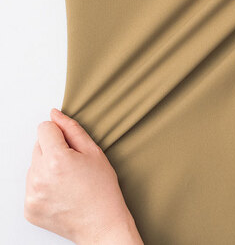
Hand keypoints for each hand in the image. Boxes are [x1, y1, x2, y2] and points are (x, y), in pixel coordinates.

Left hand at [24, 108, 142, 244]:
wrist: (101, 223)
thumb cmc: (102, 188)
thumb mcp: (93, 152)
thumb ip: (72, 129)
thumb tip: (55, 114)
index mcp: (57, 159)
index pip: (44, 128)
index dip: (59, 132)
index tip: (71, 144)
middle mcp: (39, 176)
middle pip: (38, 145)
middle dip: (54, 148)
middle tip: (73, 164)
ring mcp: (31, 194)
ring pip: (34, 164)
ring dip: (47, 166)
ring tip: (68, 179)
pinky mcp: (29, 207)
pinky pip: (31, 183)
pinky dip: (43, 183)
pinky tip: (61, 190)